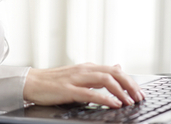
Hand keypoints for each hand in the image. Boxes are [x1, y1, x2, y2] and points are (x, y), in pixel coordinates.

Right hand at [23, 63, 144, 108]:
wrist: (31, 82)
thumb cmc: (53, 81)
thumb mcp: (79, 74)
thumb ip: (98, 73)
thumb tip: (118, 66)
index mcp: (87, 67)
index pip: (114, 70)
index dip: (130, 80)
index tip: (139, 92)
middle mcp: (84, 70)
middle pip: (113, 73)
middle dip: (130, 85)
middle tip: (139, 97)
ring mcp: (76, 79)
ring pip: (105, 80)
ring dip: (121, 91)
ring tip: (130, 101)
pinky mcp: (68, 90)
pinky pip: (90, 93)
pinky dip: (105, 98)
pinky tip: (114, 104)